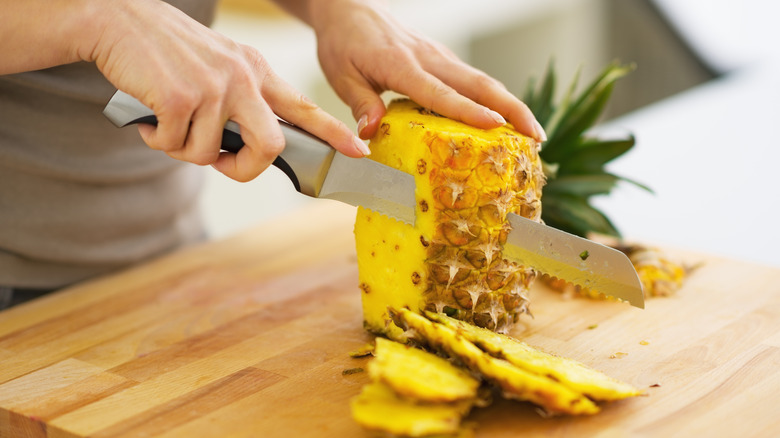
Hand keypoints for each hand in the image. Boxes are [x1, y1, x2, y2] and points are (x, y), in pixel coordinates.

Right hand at [89, 0, 368, 181]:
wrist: (118, 20)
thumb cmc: (168, 52)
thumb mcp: (220, 65)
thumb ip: (242, 102)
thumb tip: (244, 151)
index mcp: (256, 71)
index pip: (304, 107)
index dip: (333, 133)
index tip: (358, 151)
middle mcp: (242, 78)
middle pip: (270, 146)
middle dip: (244, 169)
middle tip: (221, 164)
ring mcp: (214, 87)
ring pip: (210, 154)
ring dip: (183, 149)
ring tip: (167, 122)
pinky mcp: (181, 98)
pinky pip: (175, 146)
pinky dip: (156, 139)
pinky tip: (148, 115)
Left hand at [306, 0, 546, 141]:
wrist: (350, 10)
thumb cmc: (344, 44)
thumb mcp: (341, 76)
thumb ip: (360, 103)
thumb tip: (371, 134)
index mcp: (401, 65)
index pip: (440, 92)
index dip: (468, 110)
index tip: (496, 126)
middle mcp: (428, 58)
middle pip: (479, 84)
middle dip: (511, 109)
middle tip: (536, 136)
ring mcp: (440, 57)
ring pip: (483, 81)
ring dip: (511, 105)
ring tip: (533, 133)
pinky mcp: (443, 60)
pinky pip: (473, 81)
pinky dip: (495, 99)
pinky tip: (507, 119)